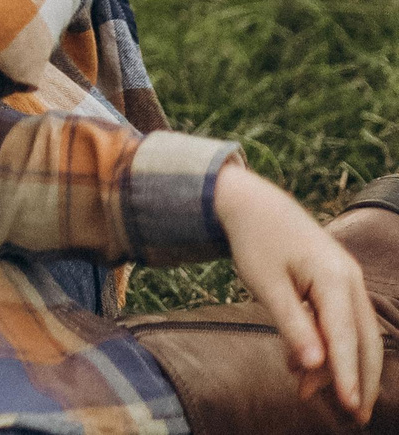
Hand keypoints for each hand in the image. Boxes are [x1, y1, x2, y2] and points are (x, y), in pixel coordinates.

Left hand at [214, 162, 384, 422]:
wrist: (253, 204)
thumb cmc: (256, 242)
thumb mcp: (266, 284)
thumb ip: (292, 325)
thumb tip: (314, 366)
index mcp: (334, 279)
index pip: (345, 337)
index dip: (347, 374)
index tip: (348, 405)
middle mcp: (350, 281)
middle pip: (364, 340)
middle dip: (359, 379)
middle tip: (353, 416)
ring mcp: (348, 281)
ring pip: (356, 333)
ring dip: (339, 365)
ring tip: (310, 392)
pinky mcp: (338, 283)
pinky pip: (341, 321)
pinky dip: (328, 344)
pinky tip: (302, 364)